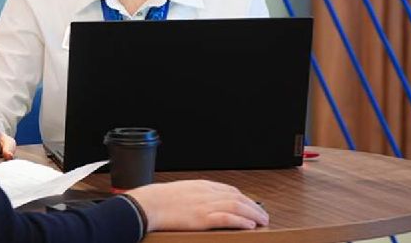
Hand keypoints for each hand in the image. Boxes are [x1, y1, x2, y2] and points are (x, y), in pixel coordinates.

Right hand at [127, 180, 268, 231]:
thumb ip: (190, 195)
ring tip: (262, 221)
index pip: (228, 189)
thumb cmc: (156, 200)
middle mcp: (205, 193)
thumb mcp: (177, 192)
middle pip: (237, 197)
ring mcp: (204, 205)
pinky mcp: (202, 218)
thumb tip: (195, 203)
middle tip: (262, 214)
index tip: (248, 204)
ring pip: (236, 206)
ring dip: (253, 213)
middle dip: (253, 206)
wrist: (147, 204)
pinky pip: (227, 218)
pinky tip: (249, 225)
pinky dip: (240, 220)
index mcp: (199, 186)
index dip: (242, 197)